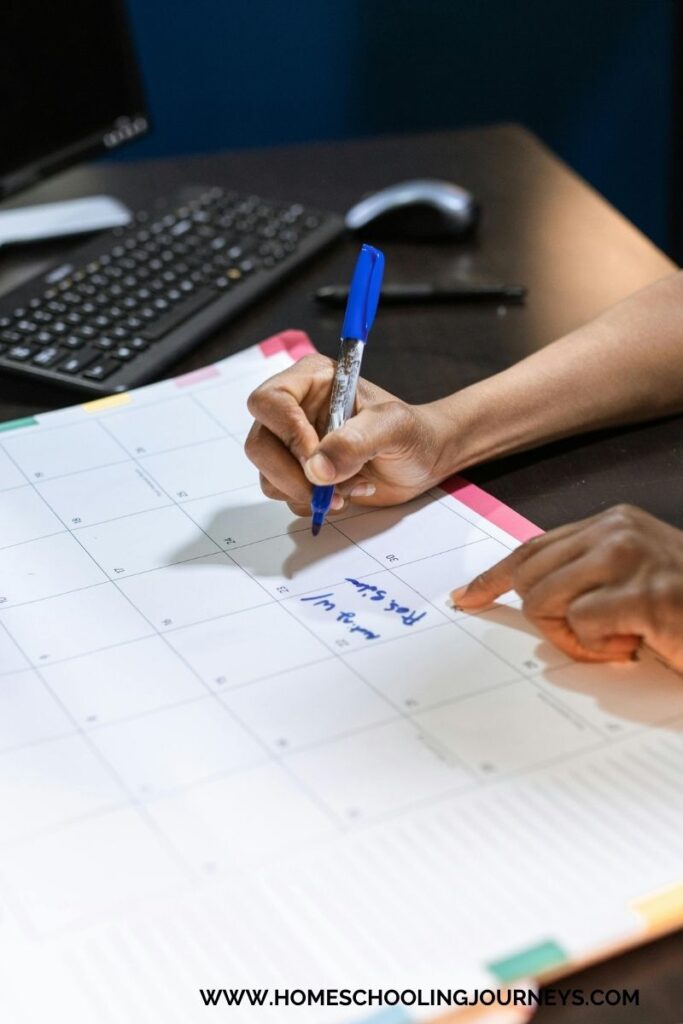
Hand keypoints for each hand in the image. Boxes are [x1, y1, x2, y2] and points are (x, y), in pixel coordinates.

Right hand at [245, 353, 454, 514]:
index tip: (316, 461)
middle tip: (327, 490)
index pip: (270, 400)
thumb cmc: (414, 432)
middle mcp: (296, 410)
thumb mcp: (394, 428)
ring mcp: (295, 444)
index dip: (287, 433)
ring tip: (349, 488)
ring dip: (307, 492)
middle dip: (291, 474)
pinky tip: (347, 493)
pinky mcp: (300, 472)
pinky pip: (284, 494)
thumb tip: (316, 470)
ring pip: (268, 474)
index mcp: (313, 381)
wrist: (424, 460)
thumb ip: (356, 442)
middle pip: (260, 444)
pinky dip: (313, 502)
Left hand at [451, 504, 682, 670]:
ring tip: (622, 639)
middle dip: (549, 619)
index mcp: (613, 523)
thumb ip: (583, 577)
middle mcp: (618, 530)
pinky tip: (637, 644)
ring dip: (575, 637)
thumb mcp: (629, 582)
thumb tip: (525, 593)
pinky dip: (601, 649)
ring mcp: (631, 557)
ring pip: (545, 601)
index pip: (533, 547)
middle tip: (596, 636)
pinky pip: (579, 626)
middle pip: (530, 578)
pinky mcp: (643, 593)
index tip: (469, 596)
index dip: (496, 576)